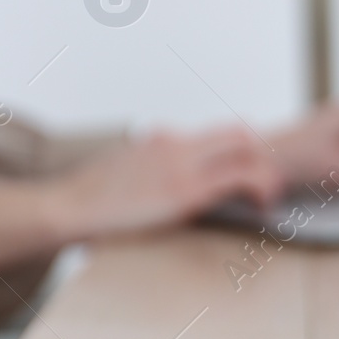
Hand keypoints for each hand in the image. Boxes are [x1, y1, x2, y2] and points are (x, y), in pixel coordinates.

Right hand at [0, 128, 283, 266]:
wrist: (66, 207)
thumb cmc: (89, 198)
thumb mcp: (122, 168)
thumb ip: (147, 161)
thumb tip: (158, 162)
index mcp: (162, 139)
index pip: (217, 132)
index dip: (243, 148)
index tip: (253, 169)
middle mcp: (176, 144)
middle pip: (239, 134)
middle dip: (262, 156)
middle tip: (271, 183)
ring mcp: (182, 165)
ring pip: (246, 152)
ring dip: (267, 174)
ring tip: (272, 197)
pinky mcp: (185, 192)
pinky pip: (238, 179)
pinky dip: (261, 188)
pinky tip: (265, 206)